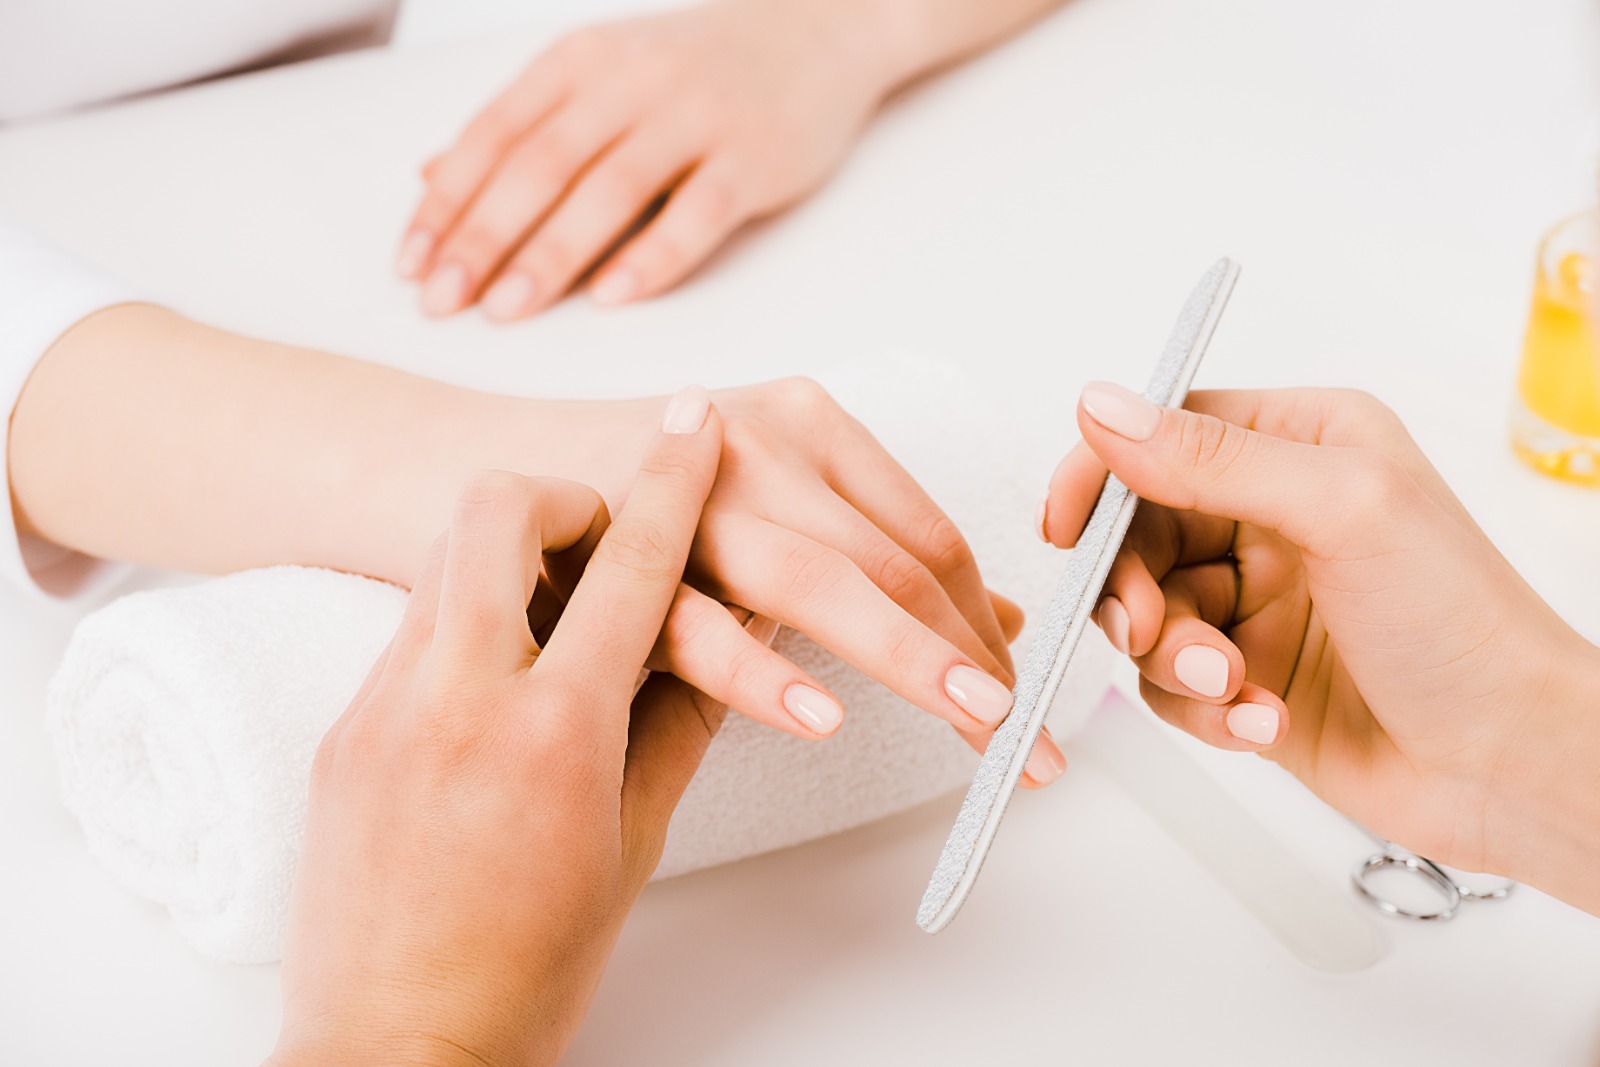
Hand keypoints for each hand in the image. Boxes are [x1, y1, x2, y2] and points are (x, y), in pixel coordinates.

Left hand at [269, 390, 725, 1066]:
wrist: (396, 1049)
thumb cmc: (529, 967)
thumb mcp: (632, 840)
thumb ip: (683, 719)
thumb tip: (736, 635)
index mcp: (553, 733)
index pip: (632, 569)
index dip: (673, 481)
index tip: (694, 421)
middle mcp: (456, 699)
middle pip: (495, 512)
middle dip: (557, 491)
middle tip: (600, 535)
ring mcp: (383, 708)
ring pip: (440, 565)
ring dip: (505, 560)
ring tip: (552, 620)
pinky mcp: (344, 729)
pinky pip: (408, 632)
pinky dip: (462, 626)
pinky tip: (495, 690)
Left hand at [397, 0, 895, 319]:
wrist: (816, 29)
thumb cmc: (692, 67)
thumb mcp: (596, 76)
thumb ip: (521, 128)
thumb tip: (428, 179)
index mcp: (579, 59)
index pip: (494, 134)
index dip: (448, 203)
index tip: (410, 267)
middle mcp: (631, 81)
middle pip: (542, 165)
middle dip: (483, 237)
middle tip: (442, 304)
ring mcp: (697, 116)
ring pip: (610, 190)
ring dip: (552, 255)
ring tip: (506, 312)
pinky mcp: (755, 157)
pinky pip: (698, 211)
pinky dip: (654, 256)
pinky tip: (613, 297)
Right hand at [524, 379, 1064, 785]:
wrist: (478, 471)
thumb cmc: (638, 494)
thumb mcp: (770, 501)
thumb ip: (873, 549)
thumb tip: (993, 618)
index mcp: (809, 424)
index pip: (927, 534)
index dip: (985, 623)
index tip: (1024, 695)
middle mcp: (763, 441)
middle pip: (897, 560)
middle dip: (971, 658)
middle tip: (1027, 737)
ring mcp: (693, 489)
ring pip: (823, 581)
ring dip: (909, 660)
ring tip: (976, 724)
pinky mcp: (618, 548)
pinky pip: (700, 622)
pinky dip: (761, 672)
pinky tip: (819, 719)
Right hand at [1042, 383, 1599, 908]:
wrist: (1511, 763)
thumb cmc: (1462, 624)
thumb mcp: (1340, 509)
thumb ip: (1211, 457)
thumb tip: (1103, 408)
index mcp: (1301, 446)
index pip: (1163, 434)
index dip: (1104, 476)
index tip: (1068, 526)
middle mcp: (1273, 516)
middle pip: (1138, 533)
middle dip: (1135, 589)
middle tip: (1147, 629)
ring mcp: (1258, 600)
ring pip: (1147, 616)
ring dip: (1175, 658)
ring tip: (1234, 684)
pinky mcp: (1247, 675)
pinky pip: (1170, 686)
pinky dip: (1202, 708)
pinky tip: (1262, 718)